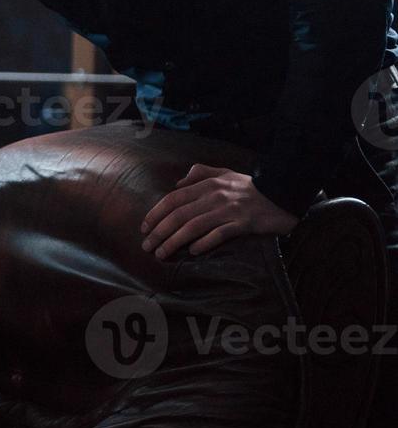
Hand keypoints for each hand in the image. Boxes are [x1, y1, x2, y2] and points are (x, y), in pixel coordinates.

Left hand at [141, 165, 297, 259]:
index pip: (173, 199)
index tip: (144, 228)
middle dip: (159, 232)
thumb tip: (177, 183)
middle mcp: (214, 196)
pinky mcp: (244, 223)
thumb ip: (199, 174)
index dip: (156, 213)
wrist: (283, 193)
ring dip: (174, 241)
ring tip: (161, 253)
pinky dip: (204, 243)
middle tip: (146, 246)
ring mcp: (229, 210)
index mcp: (207, 185)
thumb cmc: (250, 186)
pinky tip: (192, 251)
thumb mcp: (224, 173)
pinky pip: (219, 234)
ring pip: (194, 226)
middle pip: (179, 215)